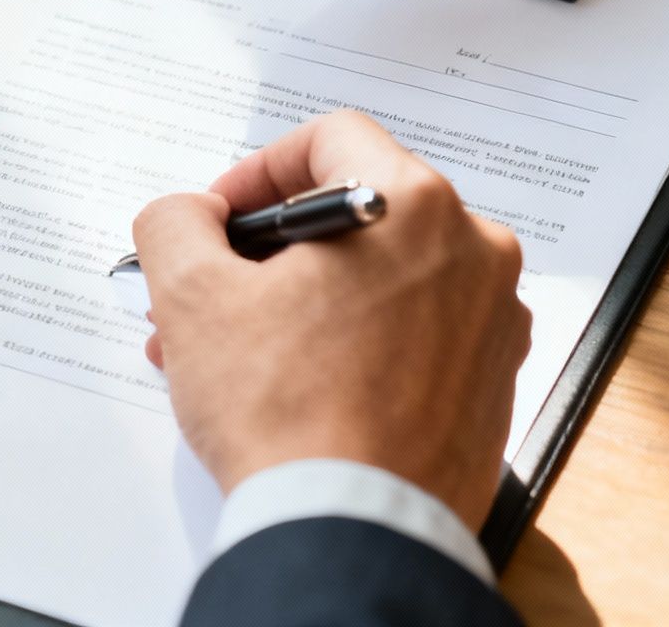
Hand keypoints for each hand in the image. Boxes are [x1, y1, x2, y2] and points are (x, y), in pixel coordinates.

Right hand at [134, 111, 530, 527]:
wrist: (354, 531)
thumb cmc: (290, 416)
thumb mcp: (193, 296)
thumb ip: (176, 222)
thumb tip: (189, 212)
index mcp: (414, 206)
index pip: (331, 138)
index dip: (258, 170)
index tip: (221, 217)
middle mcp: (473, 251)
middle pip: (357, 213)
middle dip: (271, 252)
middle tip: (214, 291)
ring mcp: (492, 320)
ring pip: (382, 278)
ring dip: (304, 301)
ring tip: (235, 353)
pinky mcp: (492, 382)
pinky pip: (414, 332)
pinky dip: (356, 342)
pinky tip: (295, 385)